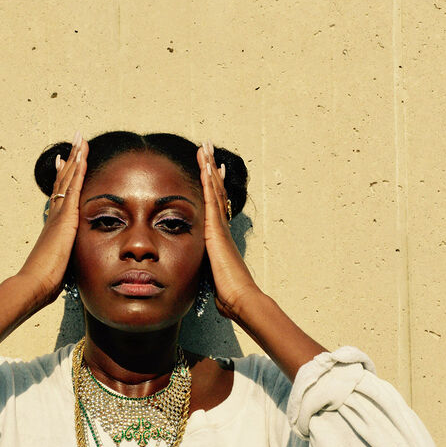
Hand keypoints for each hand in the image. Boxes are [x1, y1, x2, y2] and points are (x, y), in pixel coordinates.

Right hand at [18, 133, 87, 309]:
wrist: (34, 283)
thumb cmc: (45, 281)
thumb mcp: (60, 265)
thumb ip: (65, 258)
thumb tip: (68, 266)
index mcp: (55, 225)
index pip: (61, 195)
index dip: (64, 177)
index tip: (65, 160)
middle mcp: (55, 215)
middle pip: (64, 180)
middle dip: (71, 159)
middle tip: (75, 140)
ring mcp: (59, 214)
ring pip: (68, 179)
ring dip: (75, 158)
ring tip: (80, 139)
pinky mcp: (65, 218)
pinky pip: (74, 188)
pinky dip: (78, 171)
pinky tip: (83, 156)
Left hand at [197, 141, 260, 319]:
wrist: (240, 298)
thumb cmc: (228, 294)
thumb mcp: (212, 279)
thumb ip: (207, 272)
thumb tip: (205, 278)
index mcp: (219, 238)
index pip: (215, 206)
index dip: (213, 186)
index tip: (213, 170)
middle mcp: (221, 228)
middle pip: (215, 191)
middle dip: (211, 169)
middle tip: (207, 148)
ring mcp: (220, 227)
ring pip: (214, 190)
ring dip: (209, 167)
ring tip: (205, 147)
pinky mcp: (216, 230)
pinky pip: (211, 200)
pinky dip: (208, 182)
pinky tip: (206, 166)